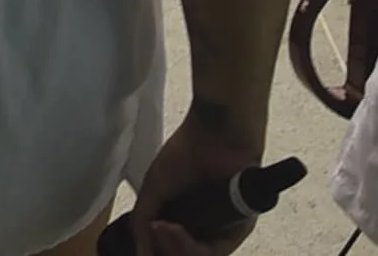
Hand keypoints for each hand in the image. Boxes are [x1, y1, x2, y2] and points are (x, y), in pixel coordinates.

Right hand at [121, 115, 268, 253]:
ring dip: (175, 250)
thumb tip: (139, 252)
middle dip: (162, 250)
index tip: (140, 246)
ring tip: (160, 229)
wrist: (214, 133)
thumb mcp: (154, 188)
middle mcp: (202, 228)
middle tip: (149, 235)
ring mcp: (220, 230)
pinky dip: (191, 248)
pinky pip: (216, 252)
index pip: (167, 247)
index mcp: (183, 219)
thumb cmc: (185, 153)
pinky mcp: (238, 229)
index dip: (153, 249)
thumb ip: (142, 221)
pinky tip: (174, 230)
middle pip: (181, 255)